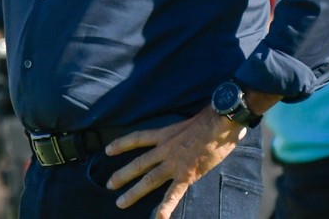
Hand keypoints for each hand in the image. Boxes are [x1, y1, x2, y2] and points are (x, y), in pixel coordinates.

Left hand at [105, 109, 246, 217]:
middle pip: (139, 163)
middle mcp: (165, 149)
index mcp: (165, 134)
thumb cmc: (211, 119)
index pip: (138, 138)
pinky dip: (166, 206)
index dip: (122, 144)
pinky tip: (159, 218)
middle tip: (109, 184)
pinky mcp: (187, 175)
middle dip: (122, 174)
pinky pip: (174, 193)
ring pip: (149, 179)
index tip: (108, 150)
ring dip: (134, 192)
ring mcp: (174, 163)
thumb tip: (190, 131)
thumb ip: (184, 130)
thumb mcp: (189, 121)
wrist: (221, 123)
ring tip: (120, 203)